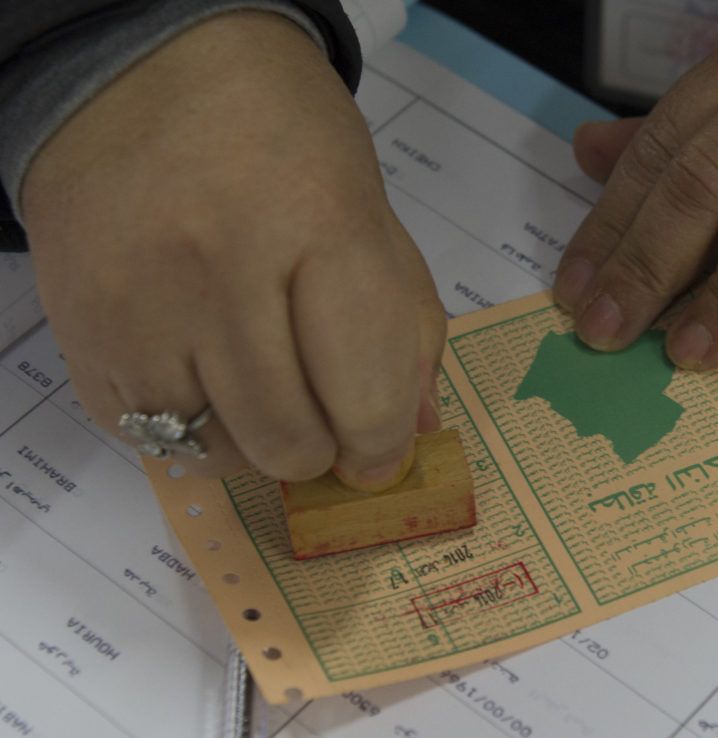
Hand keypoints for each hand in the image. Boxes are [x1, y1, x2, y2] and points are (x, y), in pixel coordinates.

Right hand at [22, 12, 445, 482]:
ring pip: (214, 453)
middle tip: (322, 409)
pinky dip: (187, 423)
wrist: (142, 74)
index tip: (380, 444)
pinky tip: (200, 366)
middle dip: (321, 446)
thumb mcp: (372, 211)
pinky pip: (145, 434)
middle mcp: (217, 270)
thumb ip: (406, 327)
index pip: (365, 395)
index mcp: (318, 225)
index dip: (382, 441)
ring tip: (260, 379)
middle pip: (286, 443)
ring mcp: (134, 306)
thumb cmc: (283, 138)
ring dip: (253, 439)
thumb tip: (409, 433)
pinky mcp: (77, 330)